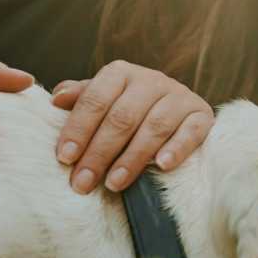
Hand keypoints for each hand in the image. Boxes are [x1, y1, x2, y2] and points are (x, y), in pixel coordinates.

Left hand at [50, 60, 213, 193]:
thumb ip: (80, 99)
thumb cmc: (128, 108)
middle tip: (83, 183)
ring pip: (154, 126)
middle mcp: (151, 80)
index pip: (95, 99)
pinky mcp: (201, 114)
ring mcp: (179, 96)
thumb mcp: (102, 100)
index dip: (78, 129)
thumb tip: (56, 99)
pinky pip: (191, 131)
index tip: (64, 158)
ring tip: (114, 184)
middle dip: (100, 152)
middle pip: (122, 117)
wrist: (176, 108)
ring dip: (132, 157)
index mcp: (121, 73)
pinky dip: (177, 148)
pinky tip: (162, 166)